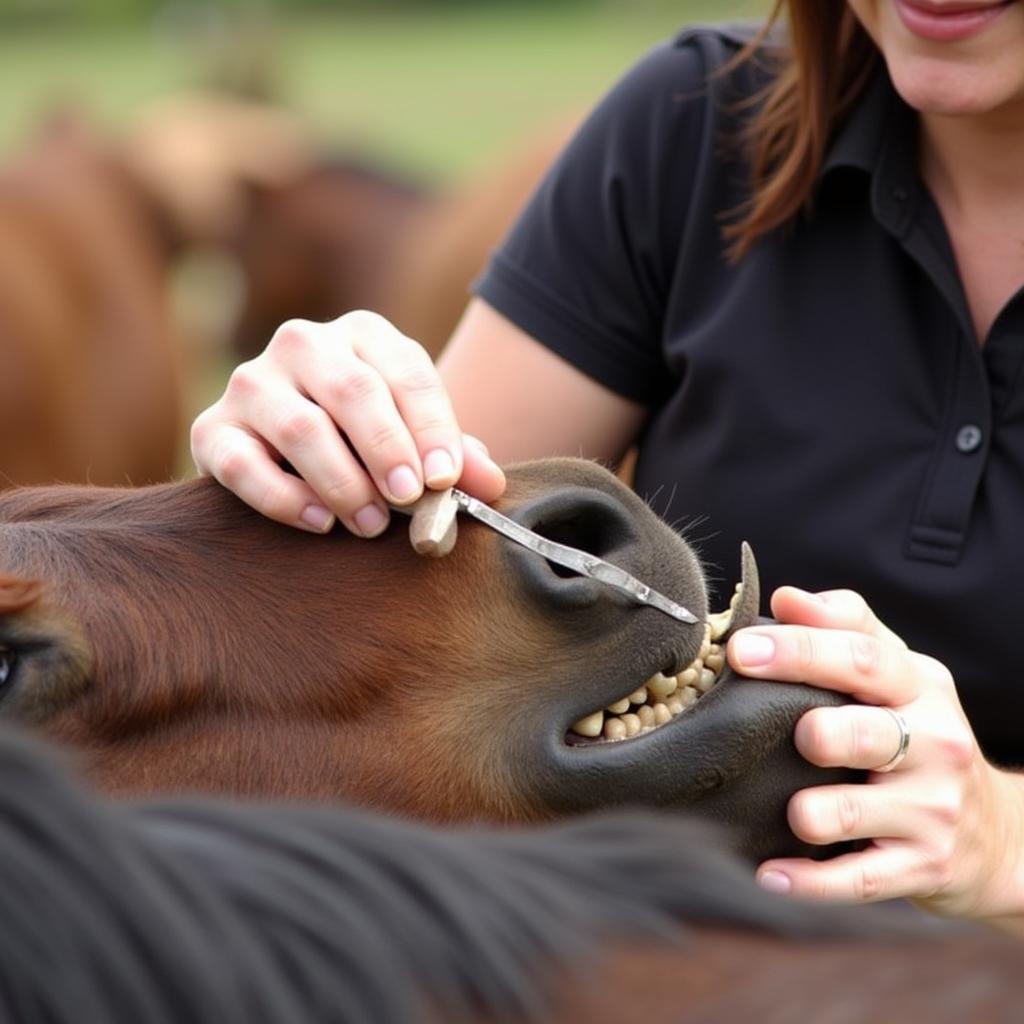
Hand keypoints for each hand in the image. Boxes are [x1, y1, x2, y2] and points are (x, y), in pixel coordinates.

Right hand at [191, 311, 505, 534]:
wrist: (294, 443)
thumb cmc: (371, 439)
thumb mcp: (416, 438)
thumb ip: (454, 457)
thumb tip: (490, 486)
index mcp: (364, 334)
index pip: (406, 372)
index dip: (430, 427)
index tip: (445, 479)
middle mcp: (303, 344)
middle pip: (352, 391)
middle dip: (386, 449)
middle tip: (409, 498)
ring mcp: (252, 383)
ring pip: (299, 428)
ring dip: (342, 481)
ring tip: (371, 524)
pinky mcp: (213, 428)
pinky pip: (244, 465)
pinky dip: (284, 499)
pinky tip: (321, 523)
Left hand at [727, 587, 1023, 926]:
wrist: (997, 834)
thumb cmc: (918, 735)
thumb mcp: (898, 675)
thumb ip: (845, 628)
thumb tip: (785, 597)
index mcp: (918, 686)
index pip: (862, 656)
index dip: (800, 650)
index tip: (740, 650)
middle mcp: (932, 744)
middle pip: (866, 731)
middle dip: (819, 732)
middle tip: (790, 734)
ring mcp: (929, 810)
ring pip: (854, 810)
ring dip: (810, 812)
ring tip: (790, 812)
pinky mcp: (920, 867)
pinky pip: (855, 879)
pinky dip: (808, 881)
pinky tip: (769, 874)